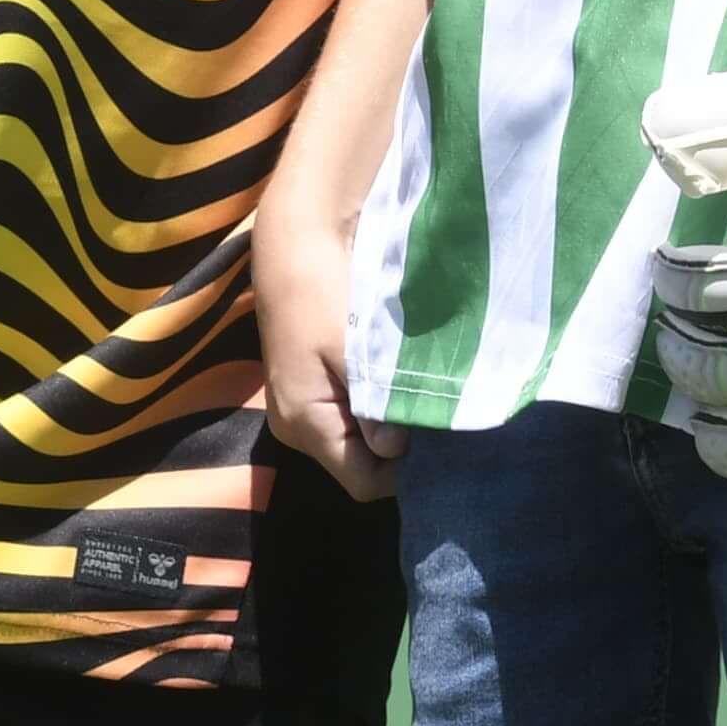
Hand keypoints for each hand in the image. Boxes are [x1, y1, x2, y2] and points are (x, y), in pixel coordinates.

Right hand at [250, 215, 402, 499]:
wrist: (294, 241)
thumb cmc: (323, 291)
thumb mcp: (356, 349)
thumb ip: (377, 406)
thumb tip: (397, 449)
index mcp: (305, 423)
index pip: (363, 484)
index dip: (401, 470)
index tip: (432, 433)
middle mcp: (294, 429)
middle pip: (356, 466)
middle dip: (394, 448)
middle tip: (427, 409)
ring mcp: (295, 410)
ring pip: (352, 442)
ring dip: (382, 423)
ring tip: (408, 387)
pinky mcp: (303, 390)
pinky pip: (343, 418)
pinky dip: (369, 406)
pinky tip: (385, 378)